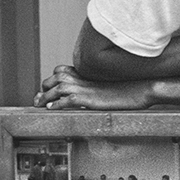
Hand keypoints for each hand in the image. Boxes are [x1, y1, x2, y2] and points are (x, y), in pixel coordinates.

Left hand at [35, 65, 153, 109]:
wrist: (141, 89)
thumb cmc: (129, 89)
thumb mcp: (109, 86)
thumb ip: (96, 87)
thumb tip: (90, 95)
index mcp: (88, 74)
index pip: (61, 70)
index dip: (51, 80)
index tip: (46, 89)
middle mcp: (85, 78)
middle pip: (55, 78)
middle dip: (44, 88)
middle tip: (37, 99)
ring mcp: (87, 88)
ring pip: (58, 88)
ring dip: (45, 96)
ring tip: (38, 104)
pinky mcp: (90, 99)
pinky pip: (67, 100)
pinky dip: (57, 104)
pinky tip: (51, 109)